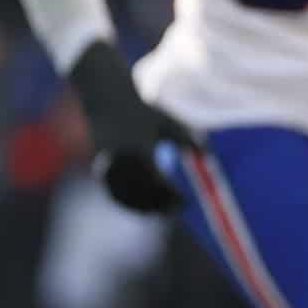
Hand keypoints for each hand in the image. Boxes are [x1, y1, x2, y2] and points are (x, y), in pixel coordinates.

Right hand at [67, 40, 199, 213]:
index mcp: (140, 150)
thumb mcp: (168, 122)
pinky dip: (128, 202)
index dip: (173, 197)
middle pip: (143, 195)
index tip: (186, 202)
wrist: (106, 98)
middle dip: (161, 206)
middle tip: (176, 209)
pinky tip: (142, 207)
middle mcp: (122, 161)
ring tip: (163, 209)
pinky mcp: (99, 169)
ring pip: (128, 197)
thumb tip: (207, 157)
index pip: (158, 184)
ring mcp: (108, 166)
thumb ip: (188, 140)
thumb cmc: (142, 109)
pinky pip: (115, 193)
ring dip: (145, 208)